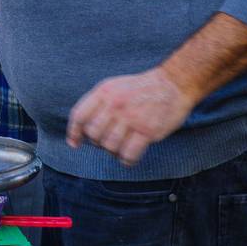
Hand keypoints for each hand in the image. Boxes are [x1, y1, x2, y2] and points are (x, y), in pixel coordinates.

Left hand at [66, 67, 197, 166]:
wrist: (172, 84)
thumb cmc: (140, 89)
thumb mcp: (113, 86)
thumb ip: (97, 104)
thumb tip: (81, 129)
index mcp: (104, 92)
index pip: (79, 115)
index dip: (74, 132)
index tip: (74, 143)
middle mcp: (115, 104)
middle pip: (93, 134)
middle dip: (97, 143)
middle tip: (108, 141)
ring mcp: (131, 117)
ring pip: (109, 146)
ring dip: (113, 152)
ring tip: (121, 147)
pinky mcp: (147, 130)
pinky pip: (128, 154)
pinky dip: (126, 160)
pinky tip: (129, 157)